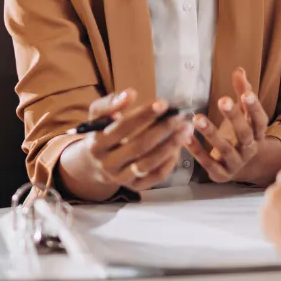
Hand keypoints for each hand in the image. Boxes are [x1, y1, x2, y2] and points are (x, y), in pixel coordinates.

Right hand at [60, 89, 193, 197]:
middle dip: (162, 129)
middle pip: (138, 146)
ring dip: (170, 145)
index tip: (163, 103)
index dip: (144, 115)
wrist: (94, 163)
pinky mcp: (135, 186)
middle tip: (179, 115)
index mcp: (96, 144)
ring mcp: (121, 178)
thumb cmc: (101, 133)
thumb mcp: (98, 116)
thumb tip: (130, 93)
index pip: (122, 128)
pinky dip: (170, 161)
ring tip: (185, 129)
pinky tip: (179, 146)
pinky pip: (156, 176)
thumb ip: (110, 103)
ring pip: (149, 164)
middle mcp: (107, 164)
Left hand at [190, 67, 279, 183]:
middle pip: (245, 134)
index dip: (254, 108)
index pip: (260, 120)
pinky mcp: (221, 174)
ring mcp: (236, 163)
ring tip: (197, 118)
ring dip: (211, 134)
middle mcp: (250, 149)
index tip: (246, 94)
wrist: (240, 167)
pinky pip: (208, 163)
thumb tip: (239, 70)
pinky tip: (185, 137)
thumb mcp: (243, 114)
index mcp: (257, 133)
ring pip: (225, 150)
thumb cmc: (239, 134)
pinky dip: (197, 150)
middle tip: (222, 100)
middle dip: (234, 117)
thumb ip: (242, 92)